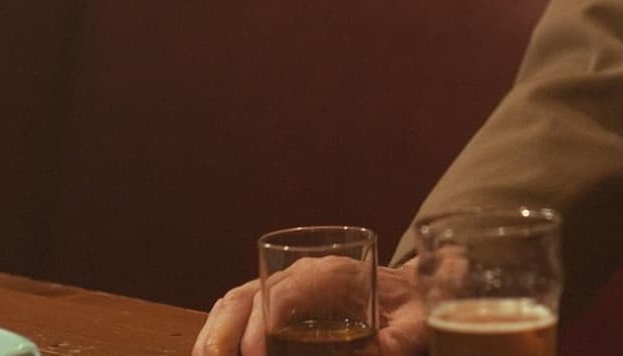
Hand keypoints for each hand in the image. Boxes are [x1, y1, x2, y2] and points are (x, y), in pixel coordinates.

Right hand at [194, 258, 427, 355]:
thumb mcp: (413, 327)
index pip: (285, 293)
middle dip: (226, 334)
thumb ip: (394, 345)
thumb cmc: (411, 309)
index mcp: (333, 273)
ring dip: (213, 336)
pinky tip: (209, 354)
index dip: (265, 326)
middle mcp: (298, 273)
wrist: (408, 293)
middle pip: (247, 297)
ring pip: (233, 304)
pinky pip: (234, 312)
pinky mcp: (270, 303)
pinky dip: (216, 334)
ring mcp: (280, 286)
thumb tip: (367, 355)